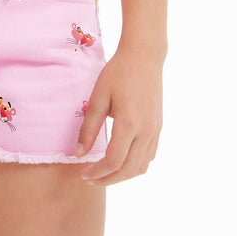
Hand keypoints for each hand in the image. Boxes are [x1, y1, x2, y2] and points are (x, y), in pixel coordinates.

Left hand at [73, 44, 163, 184]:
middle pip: (129, 170)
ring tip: (104, 172)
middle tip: (90, 178)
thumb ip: (88, 128)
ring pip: (142, 167)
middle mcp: (146, 131)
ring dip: (123, 175)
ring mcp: (155, 130)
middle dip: (108, 179)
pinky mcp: (158, 127)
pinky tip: (122, 160)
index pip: (113, 161)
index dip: (97, 172)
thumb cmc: (118, 73)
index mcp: (129, 123)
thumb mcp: (98, 97)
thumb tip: (78, 154)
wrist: (144, 56)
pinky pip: (149, 156)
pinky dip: (135, 165)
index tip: (82, 173)